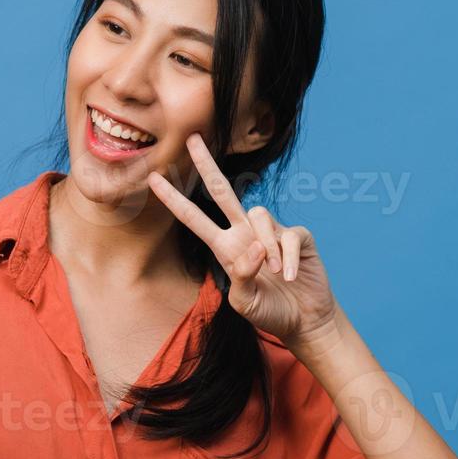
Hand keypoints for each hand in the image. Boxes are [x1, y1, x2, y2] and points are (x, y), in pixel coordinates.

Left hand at [146, 133, 338, 350]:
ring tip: (275, 274)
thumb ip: (241, 276)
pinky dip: (289, 258)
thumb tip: (254, 248)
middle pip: (222, 190)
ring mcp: (271, 232)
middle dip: (206, 164)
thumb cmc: (269, 311)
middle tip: (191, 138)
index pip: (193, 218)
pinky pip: (289, 235)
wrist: (303, 320)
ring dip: (267, 246)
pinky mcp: (297, 236)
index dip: (174, 199)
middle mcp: (244, 233)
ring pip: (259, 214)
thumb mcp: (244, 301)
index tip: (153, 179)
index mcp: (224, 247)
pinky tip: (291, 276)